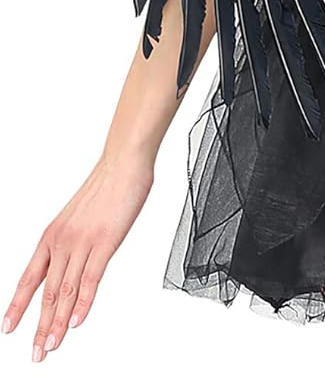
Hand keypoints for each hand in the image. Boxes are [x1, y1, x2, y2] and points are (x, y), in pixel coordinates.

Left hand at [2, 148, 153, 361]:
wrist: (123, 163)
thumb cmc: (106, 187)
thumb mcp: (78, 218)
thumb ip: (73, 244)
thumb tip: (72, 267)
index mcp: (52, 236)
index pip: (29, 278)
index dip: (18, 306)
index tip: (9, 328)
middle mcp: (62, 241)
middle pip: (46, 292)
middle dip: (40, 326)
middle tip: (37, 351)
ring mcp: (82, 242)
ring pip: (65, 291)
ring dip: (58, 323)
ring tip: (52, 345)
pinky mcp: (105, 241)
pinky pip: (90, 278)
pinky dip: (83, 303)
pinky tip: (76, 321)